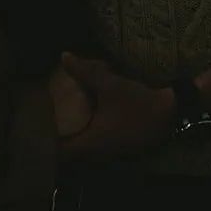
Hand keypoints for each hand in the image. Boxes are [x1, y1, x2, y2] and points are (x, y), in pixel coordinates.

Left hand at [56, 53, 174, 161]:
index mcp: (91, 143)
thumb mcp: (109, 84)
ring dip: (76, 139)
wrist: (171, 110)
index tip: (40, 130)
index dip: (49, 144)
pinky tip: (88, 121)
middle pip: (71, 154)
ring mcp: (111, 155)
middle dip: (60, 140)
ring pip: (85, 151)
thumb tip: (63, 56)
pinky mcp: (120, 149)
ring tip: (64, 122)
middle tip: (49, 122)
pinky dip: (90, 137)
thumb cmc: (136, 101)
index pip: (61, 153)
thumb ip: (84, 72)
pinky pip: (97, 147)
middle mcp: (98, 154)